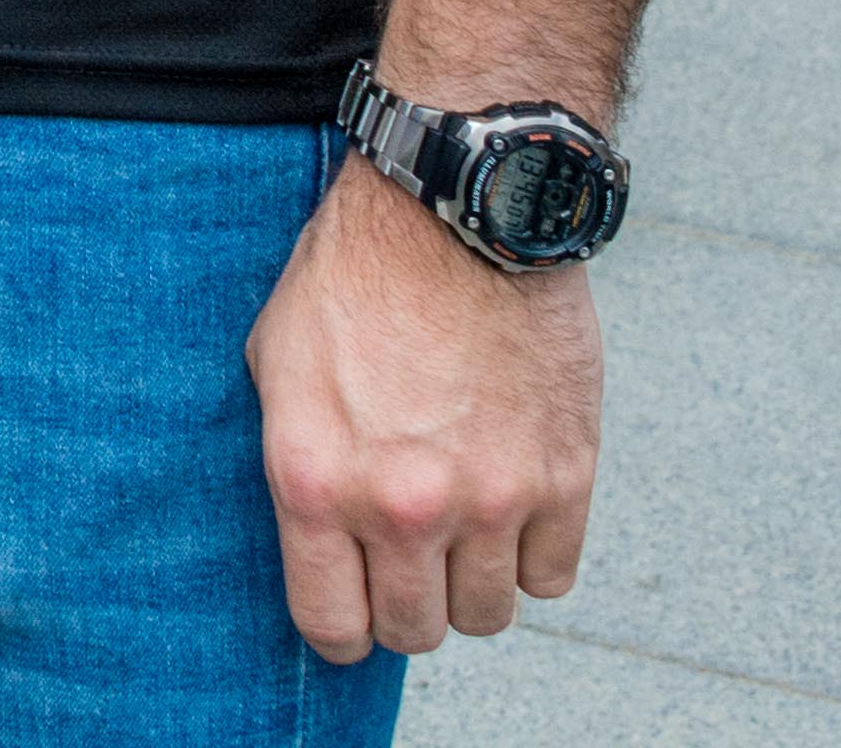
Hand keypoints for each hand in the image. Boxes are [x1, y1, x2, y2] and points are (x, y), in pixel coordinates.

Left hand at [249, 154, 603, 656]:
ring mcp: (490, 498)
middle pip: (416, 630)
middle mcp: (402, 506)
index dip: (341, 628)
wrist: (455, 211)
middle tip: (408, 559)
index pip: (332, 627)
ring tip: (461, 530)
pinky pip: (552, 576)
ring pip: (488, 615)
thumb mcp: (278, 367)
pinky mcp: (563, 477)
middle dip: (408, 604)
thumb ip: (297, 467)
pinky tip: (512, 511)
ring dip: (473, 584)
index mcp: (317, 482)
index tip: (351, 609)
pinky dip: (533, 556)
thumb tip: (317, 546)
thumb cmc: (351, 277)